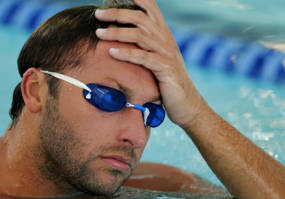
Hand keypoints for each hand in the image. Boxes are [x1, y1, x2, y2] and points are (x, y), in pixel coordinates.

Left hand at [95, 0, 206, 126]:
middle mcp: (165, 39)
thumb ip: (145, 46)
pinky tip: (111, 53)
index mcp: (163, 34)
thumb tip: (124, 38)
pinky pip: (143, 57)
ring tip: (98, 33)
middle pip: (140, 18)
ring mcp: (166, 53)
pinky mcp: (165, 69)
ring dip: (117, 33)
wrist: (187, 103)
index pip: (151, 8)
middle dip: (117, 13)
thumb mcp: (158, 59)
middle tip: (97, 14)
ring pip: (139, 35)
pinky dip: (126, 54)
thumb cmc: (167, 82)